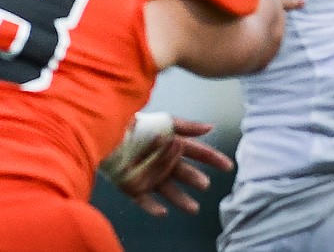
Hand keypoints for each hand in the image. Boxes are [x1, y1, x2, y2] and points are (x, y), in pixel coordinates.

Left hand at [103, 113, 233, 216]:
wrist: (106, 130)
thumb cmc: (136, 125)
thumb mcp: (163, 122)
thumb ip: (186, 126)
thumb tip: (211, 128)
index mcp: (171, 147)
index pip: (196, 152)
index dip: (211, 158)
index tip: (228, 166)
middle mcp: (163, 163)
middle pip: (182, 172)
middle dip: (193, 178)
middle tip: (204, 183)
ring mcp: (149, 176)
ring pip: (168, 190)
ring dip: (181, 199)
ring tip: (194, 208)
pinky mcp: (132, 186)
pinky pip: (144, 200)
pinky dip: (152, 207)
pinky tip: (163, 212)